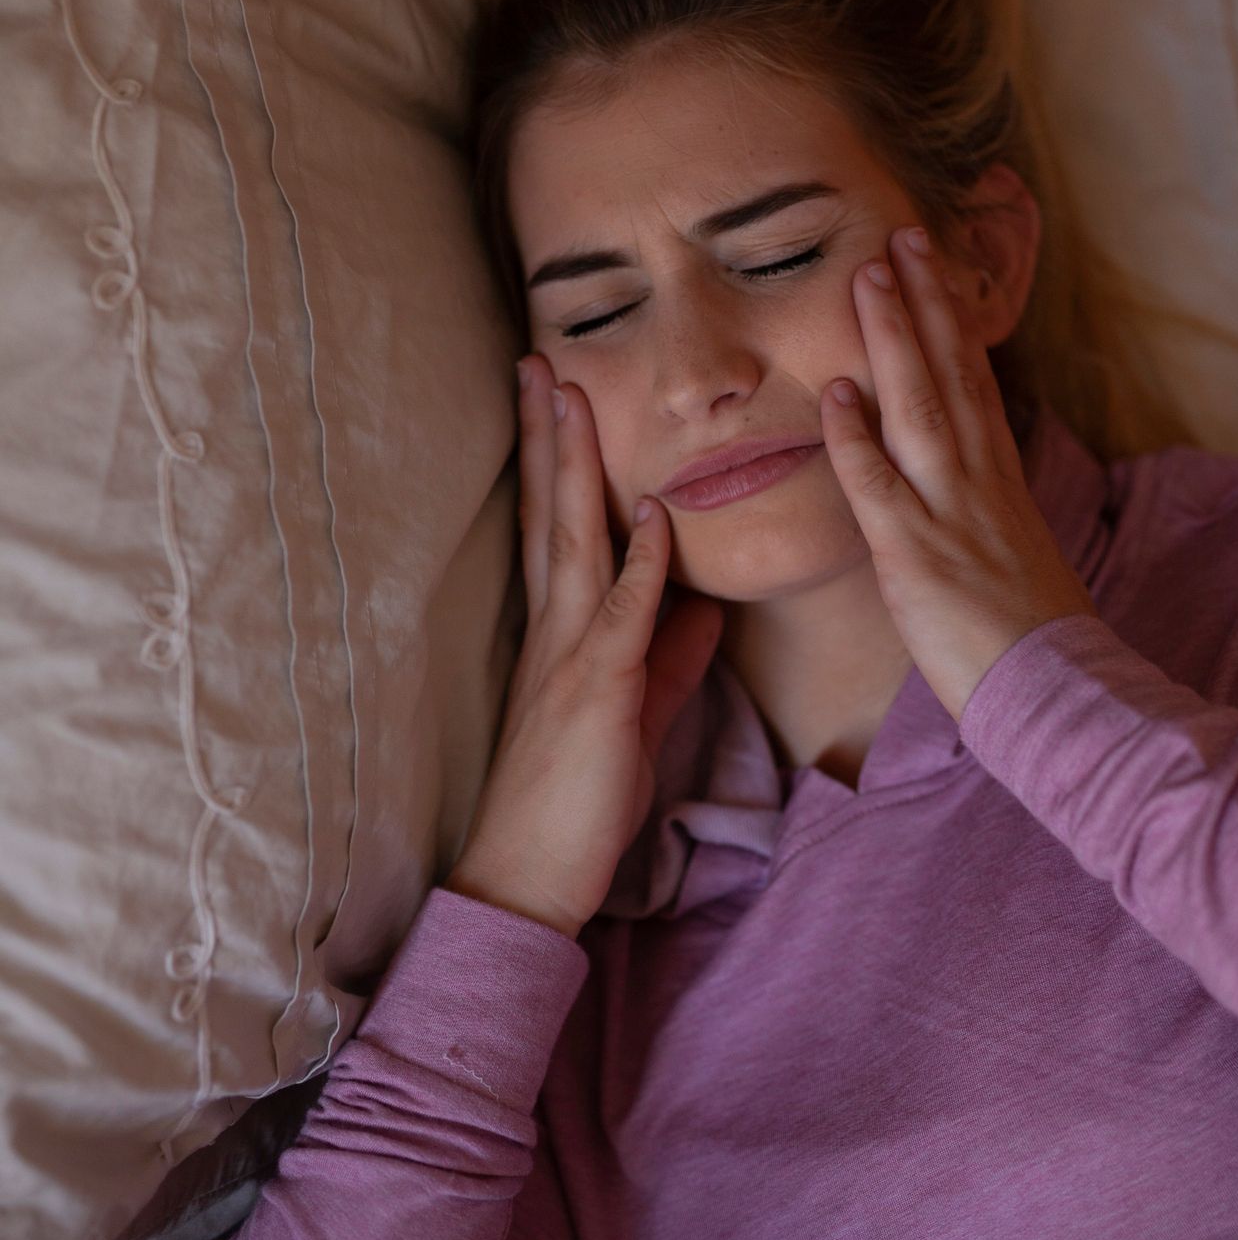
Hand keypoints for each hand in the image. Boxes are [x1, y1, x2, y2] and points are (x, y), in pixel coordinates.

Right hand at [448, 354, 722, 938]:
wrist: (531, 878)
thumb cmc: (579, 798)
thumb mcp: (637, 709)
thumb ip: (668, 652)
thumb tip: (703, 604)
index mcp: (563, 629)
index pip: (558, 524)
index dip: (559, 458)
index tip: (558, 395)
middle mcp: (556, 628)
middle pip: (550, 511)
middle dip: (549, 434)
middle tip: (540, 361)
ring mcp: (570, 655)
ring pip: (571, 541)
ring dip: (575, 467)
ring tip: (570, 398)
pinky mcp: (596, 694)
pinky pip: (619, 617)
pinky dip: (635, 563)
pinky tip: (645, 514)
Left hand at [818, 225, 1096, 723]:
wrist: (1060, 692)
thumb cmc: (1031, 635)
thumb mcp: (1012, 549)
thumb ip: (985, 504)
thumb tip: (968, 473)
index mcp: (998, 478)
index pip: (973, 378)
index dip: (950, 319)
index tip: (932, 265)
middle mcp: (977, 480)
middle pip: (950, 373)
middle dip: (923, 300)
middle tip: (901, 235)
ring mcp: (948, 512)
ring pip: (917, 408)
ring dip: (891, 339)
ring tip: (869, 276)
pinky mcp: (915, 556)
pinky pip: (879, 487)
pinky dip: (856, 437)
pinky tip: (835, 392)